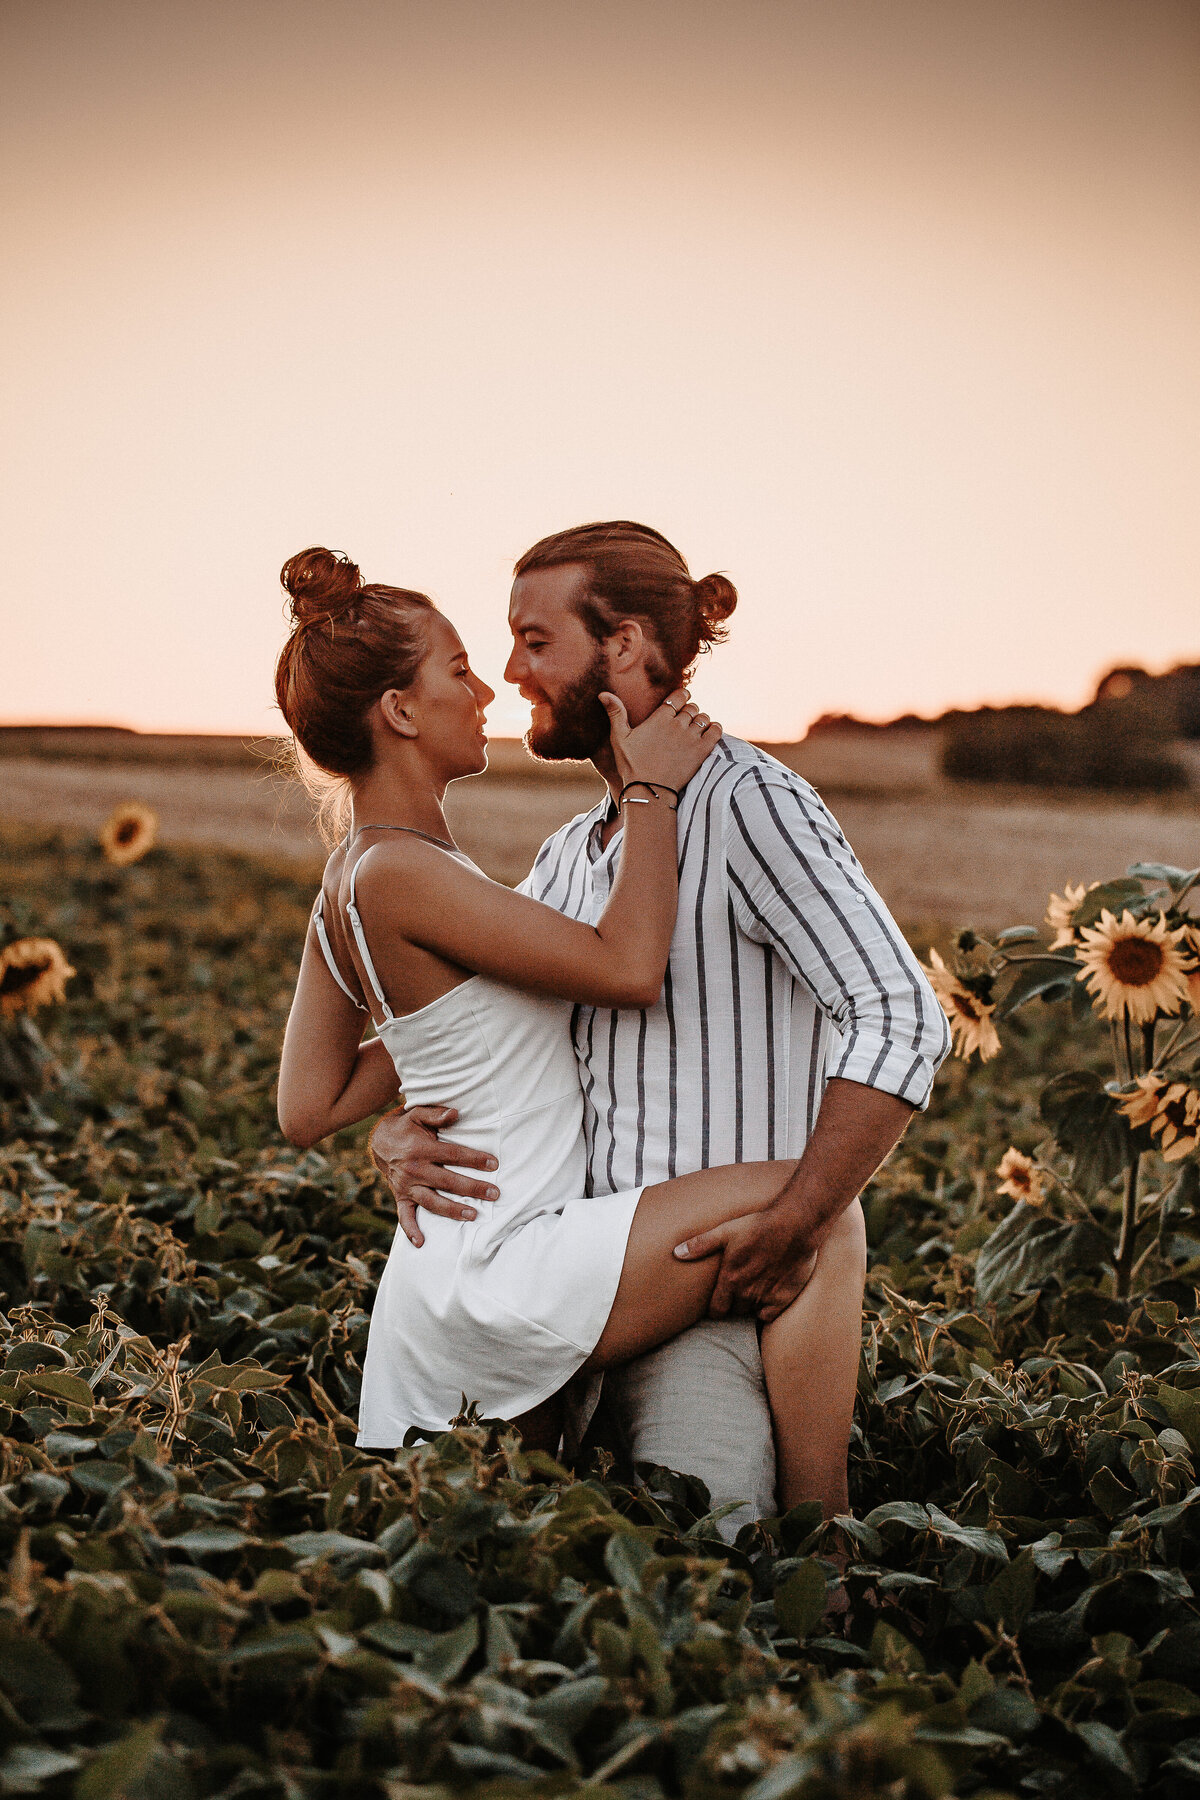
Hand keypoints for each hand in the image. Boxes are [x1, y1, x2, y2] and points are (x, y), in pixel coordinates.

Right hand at [368, 1105, 498, 1247]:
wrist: (380, 1141)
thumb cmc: (407, 1126)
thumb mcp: (418, 1113)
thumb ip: (437, 1114)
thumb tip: (456, 1113)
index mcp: (421, 1149)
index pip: (453, 1155)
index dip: (474, 1159)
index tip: (494, 1164)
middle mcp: (414, 1170)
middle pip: (448, 1181)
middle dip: (472, 1188)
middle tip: (494, 1193)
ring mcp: (406, 1186)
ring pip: (432, 1201)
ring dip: (452, 1210)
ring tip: (473, 1215)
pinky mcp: (400, 1197)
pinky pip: (404, 1216)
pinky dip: (411, 1230)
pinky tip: (421, 1243)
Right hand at [602, 687, 721, 797]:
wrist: (649, 790)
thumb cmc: (632, 765)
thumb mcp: (619, 738)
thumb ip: (615, 713)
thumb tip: (603, 693)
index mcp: (660, 717)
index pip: (680, 695)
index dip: (682, 696)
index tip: (680, 702)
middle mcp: (678, 724)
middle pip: (692, 707)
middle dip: (689, 711)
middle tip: (684, 721)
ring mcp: (691, 737)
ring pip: (704, 718)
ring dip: (701, 720)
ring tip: (694, 729)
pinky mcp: (702, 751)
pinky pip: (716, 731)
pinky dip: (714, 728)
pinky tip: (708, 733)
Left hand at [674, 1209, 818, 1322]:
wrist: (795, 1226)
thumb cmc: (759, 1225)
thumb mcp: (726, 1230)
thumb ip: (701, 1244)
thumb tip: (677, 1253)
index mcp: (730, 1279)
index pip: (716, 1310)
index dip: (716, 1308)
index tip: (719, 1302)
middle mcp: (746, 1292)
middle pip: (734, 1310)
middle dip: (734, 1303)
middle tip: (738, 1290)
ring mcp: (765, 1297)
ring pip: (751, 1312)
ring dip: (750, 1304)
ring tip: (754, 1289)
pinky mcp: (783, 1299)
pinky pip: (769, 1316)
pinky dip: (767, 1309)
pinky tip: (768, 1295)